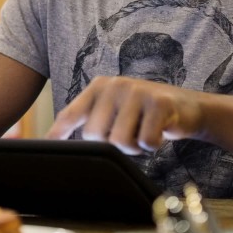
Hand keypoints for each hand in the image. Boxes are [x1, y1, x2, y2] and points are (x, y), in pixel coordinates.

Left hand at [46, 76, 204, 153]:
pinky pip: (145, 142)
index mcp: (99, 87)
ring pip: (120, 141)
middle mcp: (115, 85)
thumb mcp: (114, 110)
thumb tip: (52, 140)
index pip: (71, 114)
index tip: (44, 146)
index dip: (56, 133)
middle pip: (95, 135)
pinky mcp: (159, 103)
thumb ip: (88, 120)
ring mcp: (138, 92)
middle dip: (111, 145)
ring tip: (143, 133)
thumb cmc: (145, 113)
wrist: (188, 107)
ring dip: (134, 147)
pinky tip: (159, 132)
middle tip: (129, 135)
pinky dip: (153, 145)